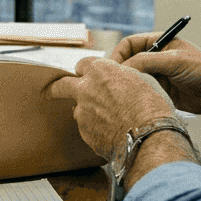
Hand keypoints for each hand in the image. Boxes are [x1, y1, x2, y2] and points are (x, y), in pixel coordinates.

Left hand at [44, 57, 176, 161]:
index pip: (83, 64)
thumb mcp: (142, 79)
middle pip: (61, 86)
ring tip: (109, 122)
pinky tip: (113, 134)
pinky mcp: (84, 132)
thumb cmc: (151, 106)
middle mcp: (86, 89)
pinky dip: (97, 130)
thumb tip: (119, 80)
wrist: (147, 136)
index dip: (84, 70)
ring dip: (87, 113)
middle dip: (54, 88)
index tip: (82, 74)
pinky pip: (88, 129)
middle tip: (48, 92)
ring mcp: (82, 112)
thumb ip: (122, 77)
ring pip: (79, 110)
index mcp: (101, 70)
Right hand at [112, 32, 200, 133]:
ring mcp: (159, 77)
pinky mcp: (162, 94)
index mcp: (159, 43)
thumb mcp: (175, 61)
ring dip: (127, 88)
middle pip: (128, 63)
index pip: (129, 44)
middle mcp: (156, 59)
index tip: (112, 68)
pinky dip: (136, 99)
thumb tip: (122, 69)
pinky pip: (143, 95)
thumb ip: (147, 62)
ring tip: (121, 98)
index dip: (118, 55)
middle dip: (119, 73)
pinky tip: (133, 106)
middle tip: (111, 85)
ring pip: (134, 81)